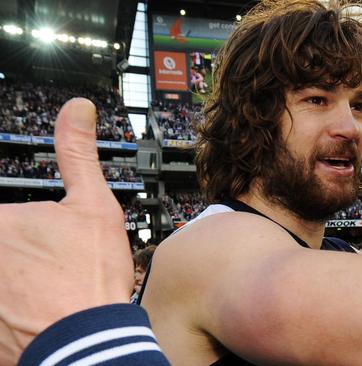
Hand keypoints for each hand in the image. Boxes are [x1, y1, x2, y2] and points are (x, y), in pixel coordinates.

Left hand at [0, 99, 132, 363]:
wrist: (87, 342)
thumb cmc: (90, 277)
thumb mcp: (93, 206)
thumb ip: (78, 155)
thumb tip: (77, 110)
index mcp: (0, 220)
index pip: (6, 215)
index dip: (27, 228)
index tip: (42, 240)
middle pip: (6, 241)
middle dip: (23, 252)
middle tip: (50, 265)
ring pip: (4, 272)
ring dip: (16, 277)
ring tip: (44, 289)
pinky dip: (11, 304)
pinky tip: (29, 310)